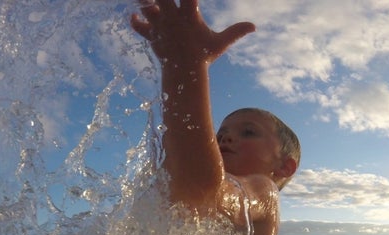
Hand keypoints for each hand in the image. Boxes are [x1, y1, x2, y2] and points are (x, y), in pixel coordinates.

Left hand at [130, 0, 254, 66]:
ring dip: (144, 2)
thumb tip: (254, 26)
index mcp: (190, 16)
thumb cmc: (203, 57)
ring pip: (147, 8)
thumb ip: (235, 32)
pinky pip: (139, 27)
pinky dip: (136, 22)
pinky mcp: (152, 36)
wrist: (186, 74)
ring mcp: (161, 27)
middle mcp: (173, 18)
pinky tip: (134, 16)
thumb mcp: (220, 44)